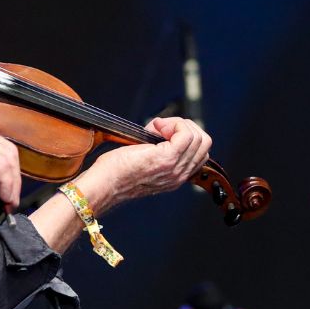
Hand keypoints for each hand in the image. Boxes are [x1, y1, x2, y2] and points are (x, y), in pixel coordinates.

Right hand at [0, 121, 21, 211]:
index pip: (0, 150)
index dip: (9, 173)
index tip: (8, 193)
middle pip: (9, 152)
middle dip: (14, 178)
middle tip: (11, 200)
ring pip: (8, 157)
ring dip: (12, 183)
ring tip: (8, 201)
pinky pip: (0, 164)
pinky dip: (6, 182)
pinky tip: (2, 195)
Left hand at [78, 117, 211, 213]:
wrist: (105, 184)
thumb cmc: (116, 172)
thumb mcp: (145, 161)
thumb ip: (159, 149)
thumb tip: (161, 127)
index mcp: (176, 176)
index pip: (200, 152)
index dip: (185, 135)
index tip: (163, 132)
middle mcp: (180, 174)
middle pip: (204, 143)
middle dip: (185, 127)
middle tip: (162, 128)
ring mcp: (175, 167)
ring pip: (199, 137)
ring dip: (178, 124)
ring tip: (157, 128)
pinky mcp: (167, 157)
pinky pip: (186, 134)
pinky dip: (173, 124)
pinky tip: (156, 127)